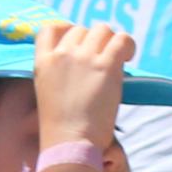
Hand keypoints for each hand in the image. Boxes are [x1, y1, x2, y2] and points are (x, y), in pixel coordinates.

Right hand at [30, 17, 133, 151]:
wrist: (69, 142)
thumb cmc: (59, 128)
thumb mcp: (47, 92)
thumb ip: (58, 72)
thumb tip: (82, 62)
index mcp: (42, 61)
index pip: (50, 29)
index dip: (66, 30)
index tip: (78, 42)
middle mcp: (62, 53)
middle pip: (81, 29)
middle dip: (92, 42)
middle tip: (101, 59)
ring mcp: (84, 57)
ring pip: (102, 29)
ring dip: (110, 41)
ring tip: (117, 58)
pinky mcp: (106, 65)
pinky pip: (122, 40)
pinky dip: (128, 45)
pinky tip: (128, 58)